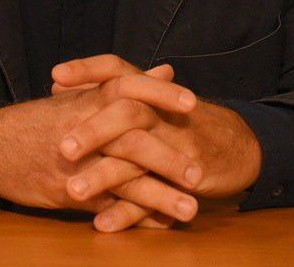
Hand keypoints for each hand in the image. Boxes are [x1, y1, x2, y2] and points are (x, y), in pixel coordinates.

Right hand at [0, 65, 201, 229]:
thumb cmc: (43, 120)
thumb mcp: (82, 95)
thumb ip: (129, 85)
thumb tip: (167, 70)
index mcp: (88, 100)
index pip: (128, 87)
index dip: (160, 94)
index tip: (191, 102)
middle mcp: (84, 129)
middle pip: (131, 140)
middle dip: (168, 157)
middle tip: (200, 172)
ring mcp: (77, 164)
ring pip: (124, 180)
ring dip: (160, 196)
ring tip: (191, 210)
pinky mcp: (70, 192)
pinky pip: (110, 207)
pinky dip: (138, 218)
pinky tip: (163, 225)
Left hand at [54, 55, 262, 202]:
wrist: (238, 145)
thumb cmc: (179, 121)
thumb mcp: (148, 100)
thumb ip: (103, 91)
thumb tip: (57, 81)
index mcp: (149, 91)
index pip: (117, 70)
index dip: (87, 70)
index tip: (54, 76)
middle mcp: (162, 112)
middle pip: (128, 112)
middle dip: (94, 130)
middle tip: (63, 148)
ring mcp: (177, 143)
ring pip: (139, 157)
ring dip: (104, 176)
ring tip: (73, 191)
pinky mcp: (189, 176)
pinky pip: (155, 196)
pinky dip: (127, 212)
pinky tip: (101, 223)